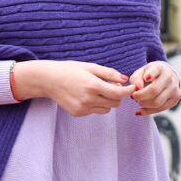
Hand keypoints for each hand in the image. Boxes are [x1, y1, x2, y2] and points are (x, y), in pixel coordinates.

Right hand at [12, 60, 132, 116]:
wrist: (48, 80)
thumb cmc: (70, 70)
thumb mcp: (90, 67)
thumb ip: (109, 73)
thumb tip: (125, 80)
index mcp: (93, 86)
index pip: (119, 94)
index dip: (128, 91)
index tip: (132, 87)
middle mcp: (88, 99)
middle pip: (115, 103)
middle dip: (118, 96)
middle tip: (113, 86)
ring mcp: (83, 108)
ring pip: (107, 109)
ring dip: (108, 101)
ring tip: (99, 90)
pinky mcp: (78, 113)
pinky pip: (95, 111)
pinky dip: (96, 104)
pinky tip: (87, 95)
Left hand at [129, 61, 180, 116]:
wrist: (165, 76)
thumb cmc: (149, 75)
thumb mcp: (140, 73)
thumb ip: (136, 79)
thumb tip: (137, 88)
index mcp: (160, 67)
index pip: (156, 70)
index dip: (151, 74)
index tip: (146, 78)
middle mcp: (170, 77)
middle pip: (154, 90)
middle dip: (140, 96)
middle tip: (133, 96)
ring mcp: (174, 88)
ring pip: (157, 102)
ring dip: (144, 104)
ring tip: (138, 101)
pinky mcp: (175, 99)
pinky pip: (160, 109)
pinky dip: (148, 111)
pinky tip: (140, 110)